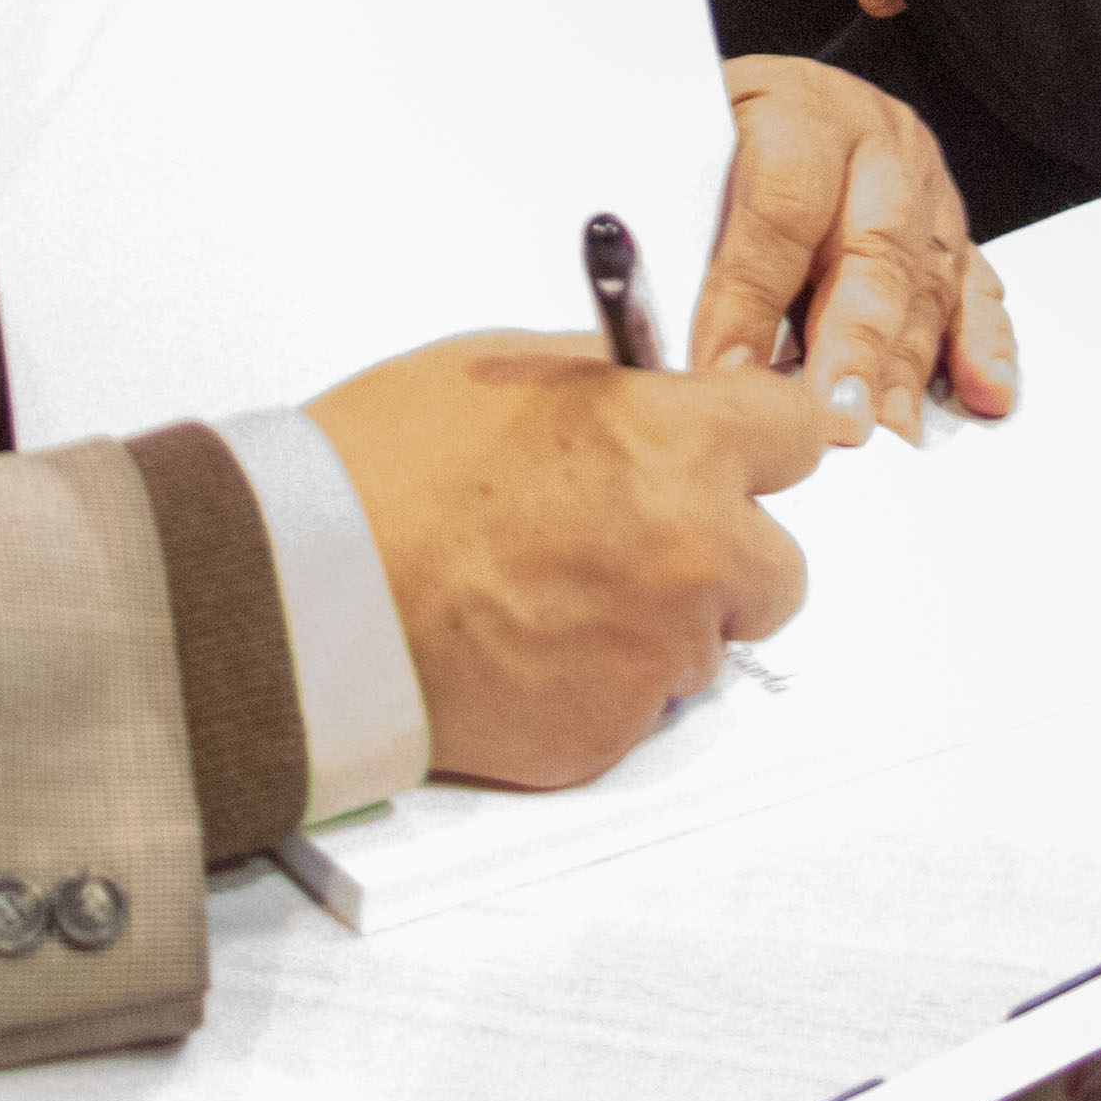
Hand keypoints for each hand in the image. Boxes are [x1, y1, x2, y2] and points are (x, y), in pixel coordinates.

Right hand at [306, 336, 831, 788]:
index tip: (752, 450)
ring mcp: (656, 653)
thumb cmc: (381, 473)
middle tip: (640, 540)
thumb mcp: (505, 368)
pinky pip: (638, 706)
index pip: (797, 432)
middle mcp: (691, 553)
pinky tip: (525, 646)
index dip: (762, 440)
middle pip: (779, 567)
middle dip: (723, 554)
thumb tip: (659, 390)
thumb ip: (612, 381)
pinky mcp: (610, 731)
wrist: (303, 593)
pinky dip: (598, 684)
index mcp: (676, 446)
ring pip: (707, 644)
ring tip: (551, 595)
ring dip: (657, 624)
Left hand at [697, 54, 1019, 436]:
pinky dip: (984, 347)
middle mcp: (876, 143)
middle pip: (872, 250)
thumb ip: (674, 229)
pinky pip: (978, 291)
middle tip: (832, 418)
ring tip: (883, 429)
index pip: (780, 207)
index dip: (750, 298)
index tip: (721, 374)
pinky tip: (984, 393)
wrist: (768, 100)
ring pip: (927, 282)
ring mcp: (926, 187)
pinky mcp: (954, 233)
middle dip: (851, 346)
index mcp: (798, 108)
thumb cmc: (710, 132)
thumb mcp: (675, 151)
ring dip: (907, 365)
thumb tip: (657, 338)